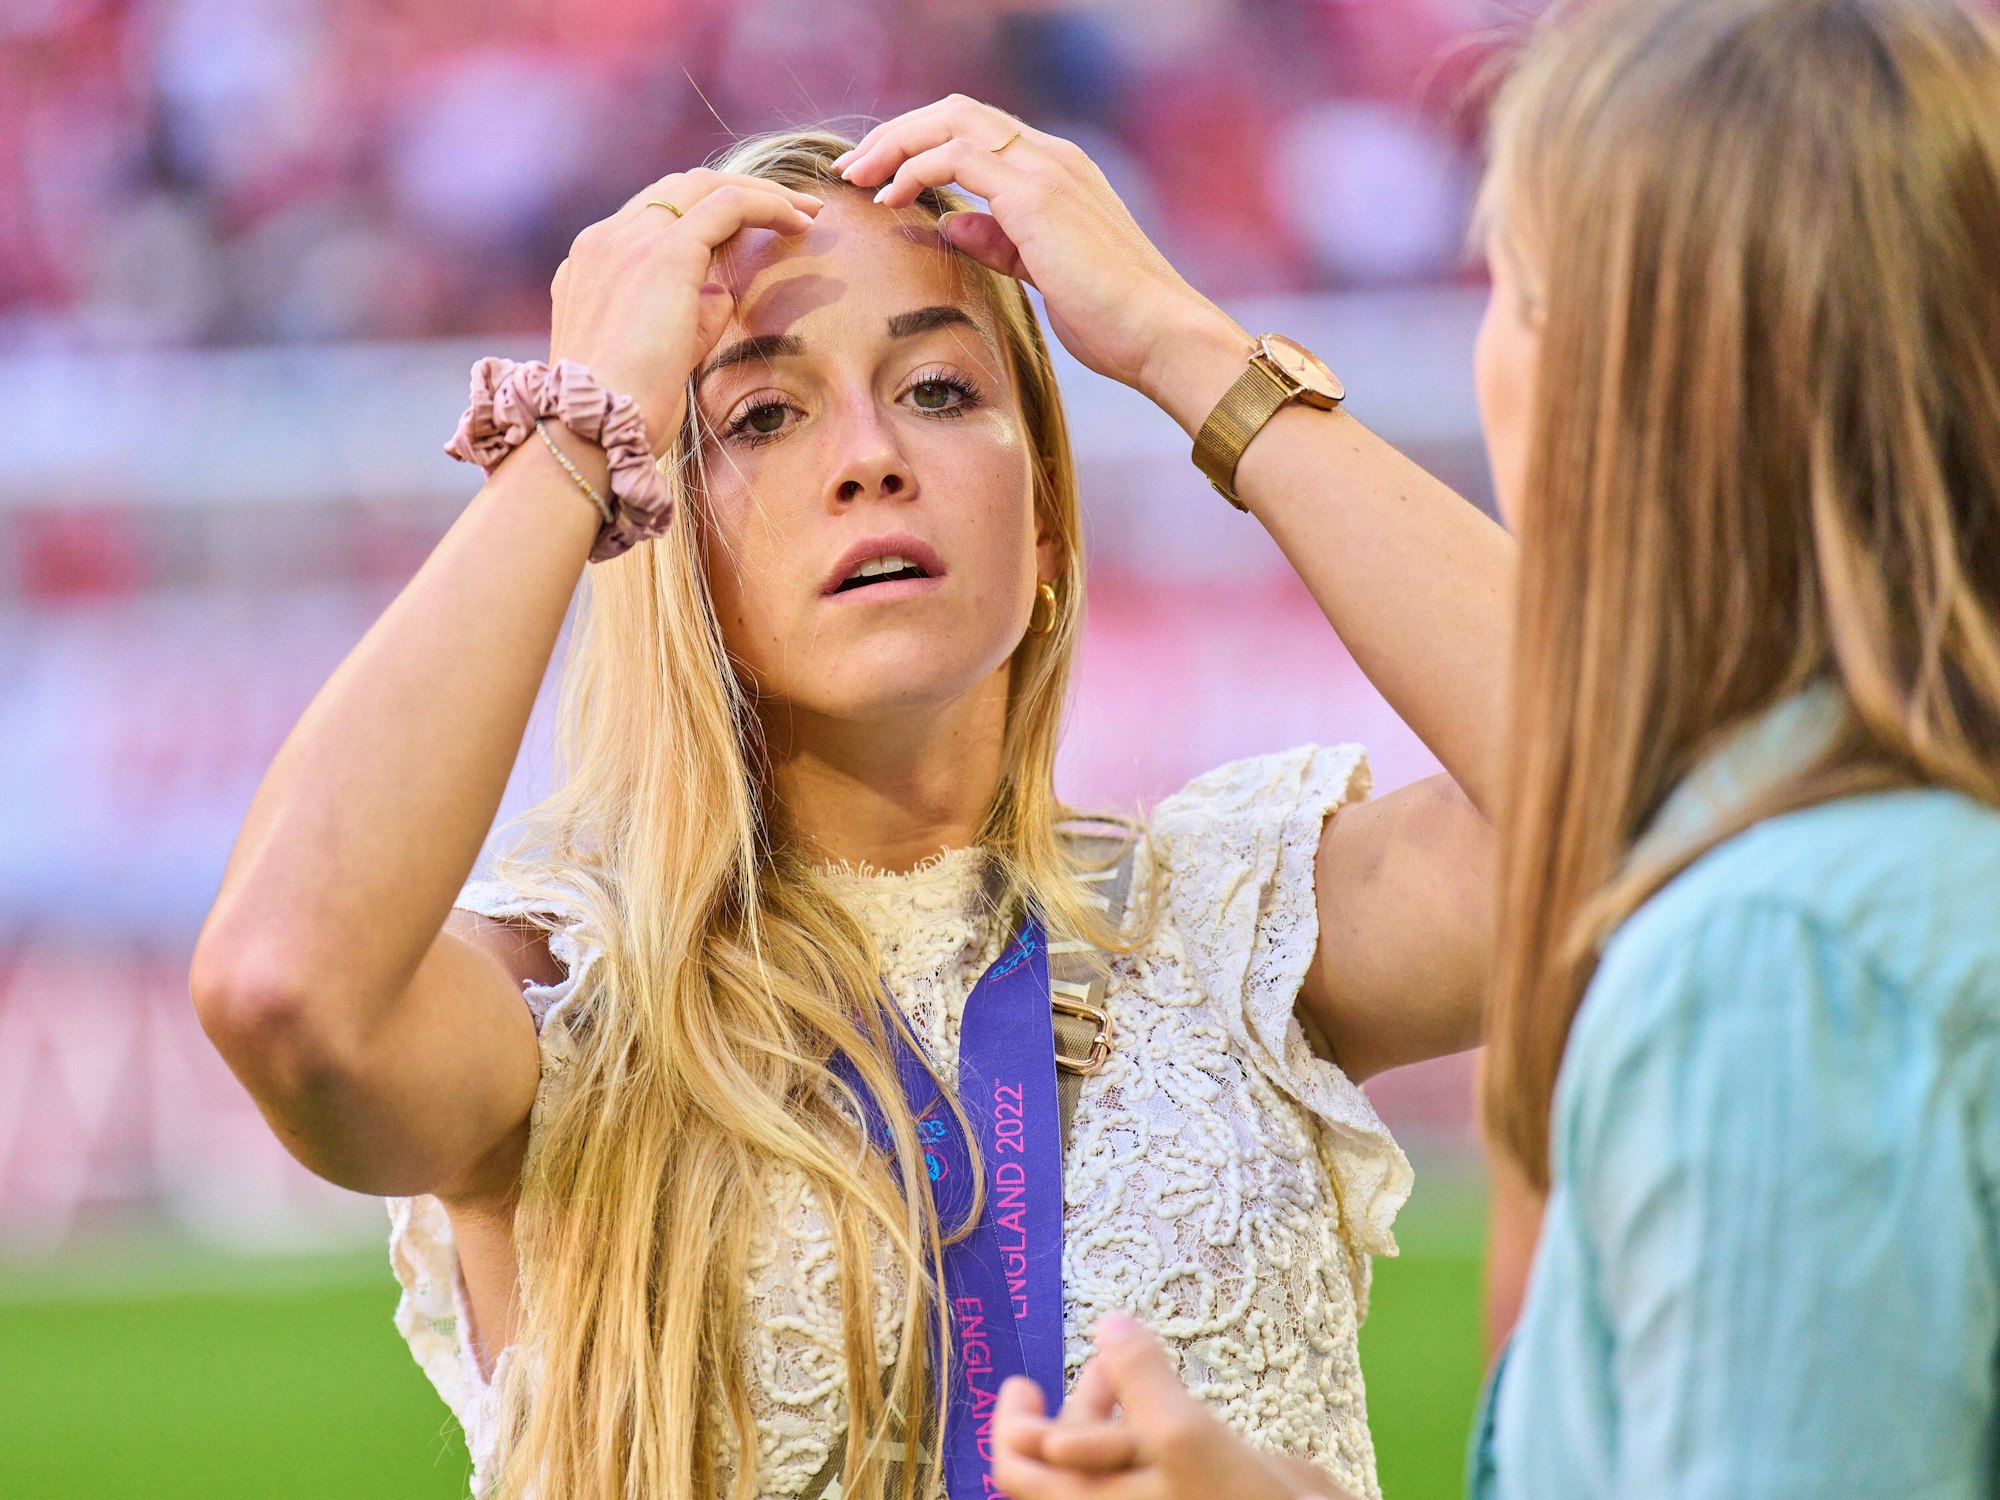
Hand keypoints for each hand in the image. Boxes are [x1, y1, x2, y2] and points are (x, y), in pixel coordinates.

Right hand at [547, 169, 824, 456]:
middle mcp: (603, 243)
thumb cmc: (627, 412)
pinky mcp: (664, 254)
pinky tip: (800, 222)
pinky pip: (728, 206)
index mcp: (591, 267)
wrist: (594, 430)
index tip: (751, 232)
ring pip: (702, 187)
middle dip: (737, 192)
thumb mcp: (659, 356)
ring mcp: (629, 242)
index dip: (706, 216)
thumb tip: (721, 291)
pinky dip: (768, 205)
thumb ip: (688, 316)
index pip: (653, 218)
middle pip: (677, 190)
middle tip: (792, 210)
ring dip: (760, 193)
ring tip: (805, 212)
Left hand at [833, 96, 1242, 402]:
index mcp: (1057, 171)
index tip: (881, 179)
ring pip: (950, 121)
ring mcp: (1045, 168)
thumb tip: (953, 223)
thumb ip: (999, 242)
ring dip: (894, 145)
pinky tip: (890, 200)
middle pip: (956, 111)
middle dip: (897, 134)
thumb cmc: (1112, 318)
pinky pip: (956, 157)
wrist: (1159, 333)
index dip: (921, 145)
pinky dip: (914, 170)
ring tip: (858, 179)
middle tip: (854, 170)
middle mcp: (1051, 156)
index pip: (977, 131)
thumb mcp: (1043, 273)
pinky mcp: (1035, 194)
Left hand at [989, 1312, 1360, 1499]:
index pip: (1019, 1471)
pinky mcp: (1188, 1488)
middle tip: (1092, 1364)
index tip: (1022, 1383)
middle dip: (1072, 1402)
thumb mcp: (1182, 1435)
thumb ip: (1140, 1378)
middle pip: (1062, 1456)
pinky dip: (1143, 1413)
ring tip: (1126, 1363)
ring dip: (1108, 1400)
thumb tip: (1111, 1323)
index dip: (1012, 1426)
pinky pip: (1144, 1450)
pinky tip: (1163, 1388)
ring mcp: (1152, 1498)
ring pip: (1106, 1448)